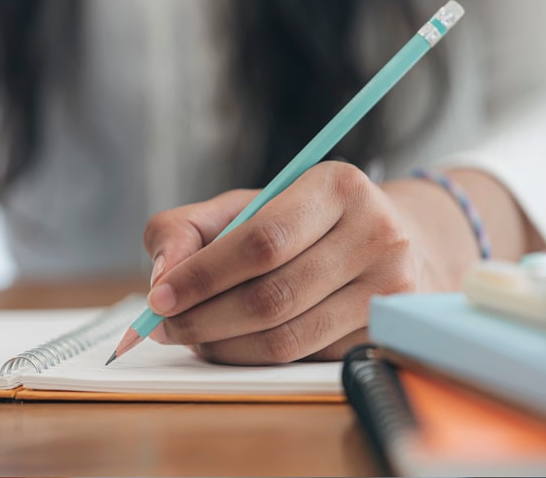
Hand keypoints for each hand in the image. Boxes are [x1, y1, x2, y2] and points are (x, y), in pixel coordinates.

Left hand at [141, 161, 426, 363]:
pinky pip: (303, 359)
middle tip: (163, 325)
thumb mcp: (244, 205)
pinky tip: (229, 343)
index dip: (203, 275)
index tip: (158, 296)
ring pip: (286, 338)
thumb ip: (187, 229)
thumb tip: (161, 277)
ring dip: (223, 345)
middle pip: (272, 296)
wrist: (385, 241)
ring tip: (190, 335)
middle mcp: (376, 235)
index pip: (261, 241)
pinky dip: (253, 357)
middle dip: (203, 318)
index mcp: (336, 187)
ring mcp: (388, 290)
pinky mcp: (383, 333)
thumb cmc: (299, 222)